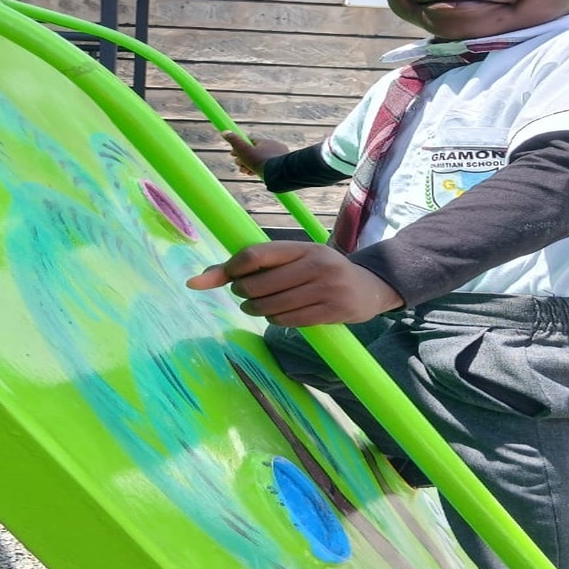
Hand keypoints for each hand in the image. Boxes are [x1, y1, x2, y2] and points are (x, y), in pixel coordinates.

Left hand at [186, 241, 403, 325]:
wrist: (369, 287)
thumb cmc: (322, 270)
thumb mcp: (297, 258)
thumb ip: (256, 263)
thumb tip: (198, 279)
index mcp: (303, 247)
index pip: (255, 255)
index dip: (230, 268)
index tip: (222, 277)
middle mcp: (315, 265)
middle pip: (258, 284)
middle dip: (242, 292)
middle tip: (243, 294)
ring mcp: (324, 290)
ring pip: (271, 306)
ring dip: (255, 309)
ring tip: (255, 306)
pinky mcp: (330, 312)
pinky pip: (287, 321)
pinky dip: (274, 320)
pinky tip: (275, 315)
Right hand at [223, 131, 289, 177]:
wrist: (279, 174)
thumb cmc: (261, 162)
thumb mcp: (245, 151)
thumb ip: (234, 141)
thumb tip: (225, 132)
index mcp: (265, 141)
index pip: (249, 141)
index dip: (239, 147)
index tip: (232, 154)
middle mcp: (274, 147)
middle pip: (254, 152)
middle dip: (243, 159)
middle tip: (239, 165)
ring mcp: (279, 157)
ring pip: (261, 160)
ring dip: (250, 166)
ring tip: (245, 171)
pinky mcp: (282, 167)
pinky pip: (268, 167)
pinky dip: (260, 170)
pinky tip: (254, 174)